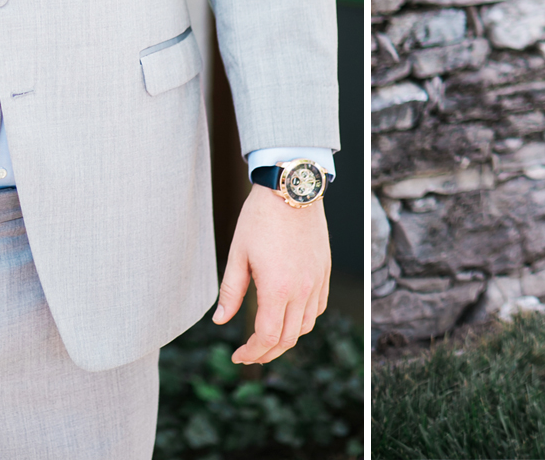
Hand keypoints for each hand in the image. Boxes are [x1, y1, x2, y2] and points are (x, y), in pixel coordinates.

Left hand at [213, 185, 329, 363]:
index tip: (238, 356)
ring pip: (306, 326)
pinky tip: (290, 316)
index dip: (251, 353)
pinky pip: (318, 307)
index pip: (267, 337)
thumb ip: (230, 292)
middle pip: (288, 338)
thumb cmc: (260, 218)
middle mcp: (302, 289)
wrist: (291, 189)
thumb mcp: (237, 254)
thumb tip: (220, 321)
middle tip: (249, 354)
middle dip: (267, 352)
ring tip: (268, 338)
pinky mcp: (324, 271)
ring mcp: (316, 280)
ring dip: (286, 338)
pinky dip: (304, 320)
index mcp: (277, 288)